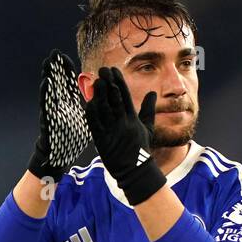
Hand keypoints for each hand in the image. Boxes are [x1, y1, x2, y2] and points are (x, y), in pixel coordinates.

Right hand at [26, 50, 91, 184]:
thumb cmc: (71, 138)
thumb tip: (100, 101)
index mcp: (68, 104)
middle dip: (56, 68)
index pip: (66, 83)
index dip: (66, 70)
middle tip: (54, 52)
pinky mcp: (48, 119)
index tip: (66, 57)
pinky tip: (46, 82)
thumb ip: (90, 109)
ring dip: (48, 76)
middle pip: (57, 83)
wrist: (59, 155)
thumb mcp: (84, 120)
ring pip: (50, 90)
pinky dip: (46, 93)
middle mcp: (58, 105)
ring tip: (48, 62)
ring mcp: (51, 111)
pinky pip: (46, 104)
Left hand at [85, 66, 165, 205]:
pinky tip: (89, 101)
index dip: (119, 82)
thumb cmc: (140, 149)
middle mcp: (123, 124)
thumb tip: (152, 93)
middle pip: (114, 99)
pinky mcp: (102, 141)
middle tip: (103, 70)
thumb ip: (148, 109)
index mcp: (133, 119)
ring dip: (100, 94)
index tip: (113, 70)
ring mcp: (112, 132)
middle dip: (109, 83)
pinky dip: (92, 112)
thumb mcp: (148, 128)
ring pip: (104, 109)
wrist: (135, 172)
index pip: (125, 96)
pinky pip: (95, 124)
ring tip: (96, 81)